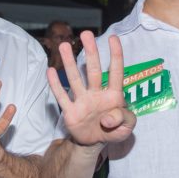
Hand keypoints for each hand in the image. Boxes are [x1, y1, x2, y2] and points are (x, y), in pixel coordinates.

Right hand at [48, 31, 135, 145]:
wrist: (95, 143)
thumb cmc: (115, 130)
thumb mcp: (127, 128)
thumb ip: (125, 119)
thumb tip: (108, 119)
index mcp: (114, 95)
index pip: (115, 72)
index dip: (116, 55)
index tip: (113, 38)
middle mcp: (97, 94)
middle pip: (93, 70)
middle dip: (91, 52)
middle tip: (86, 34)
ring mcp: (82, 101)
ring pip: (75, 79)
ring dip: (70, 63)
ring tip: (64, 46)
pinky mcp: (70, 111)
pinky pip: (62, 97)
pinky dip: (55, 85)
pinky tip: (51, 71)